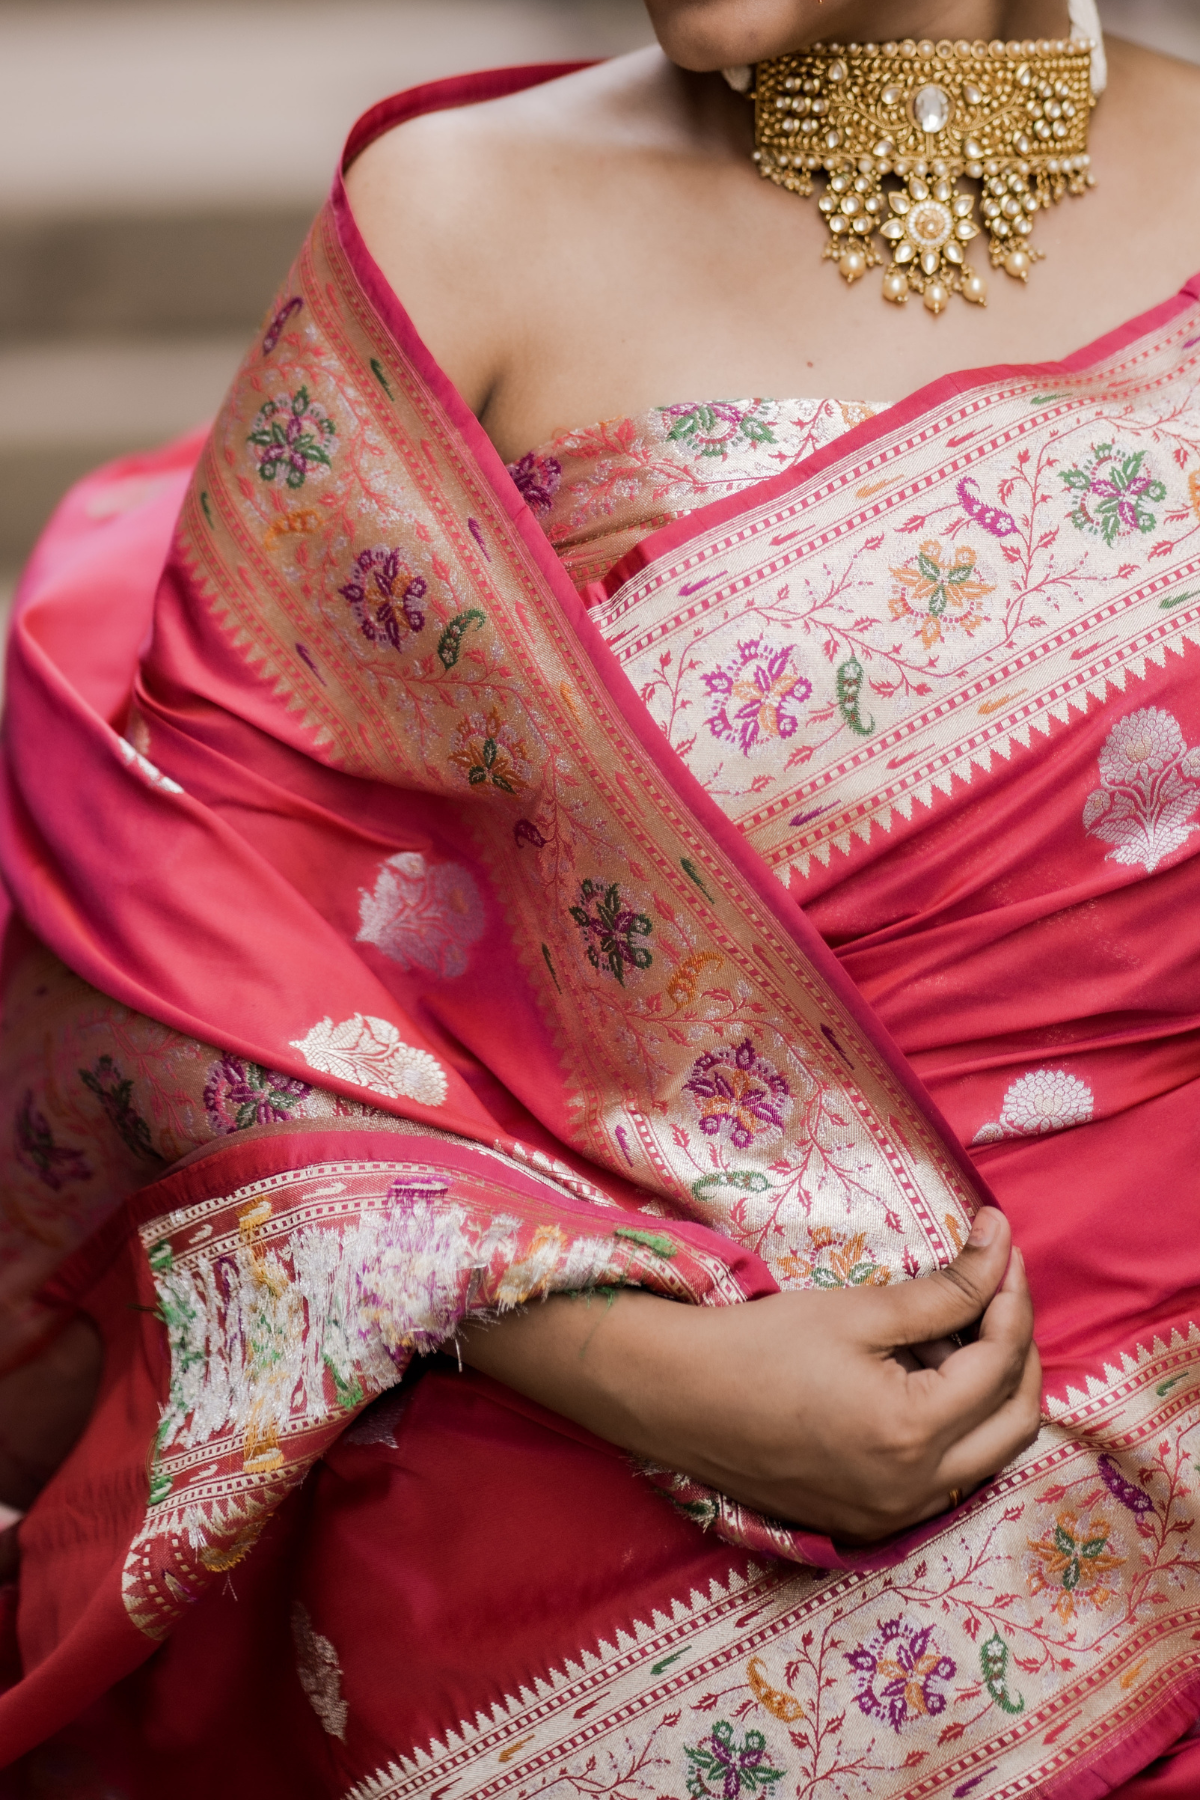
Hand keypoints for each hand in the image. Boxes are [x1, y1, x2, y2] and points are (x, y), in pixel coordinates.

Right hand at [458, 1206, 1039, 1541]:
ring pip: (986, 1455)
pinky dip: (953, 1427)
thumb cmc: (758, 1345)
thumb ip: (944, 1288)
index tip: (1000, 1241)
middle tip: (997, 1288)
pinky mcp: (870, 1521)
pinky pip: (945, 1476)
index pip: (999, 1361)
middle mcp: (916, 1491)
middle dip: (1018, 1348)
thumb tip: (1000, 1244)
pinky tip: (922, 1378)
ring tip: (956, 1328)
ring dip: (990, 1392)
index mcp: (913, 1434)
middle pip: (1016, 1422)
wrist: (675, 1398)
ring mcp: (894, 1516)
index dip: (1009, 1294)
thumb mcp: (858, 1310)